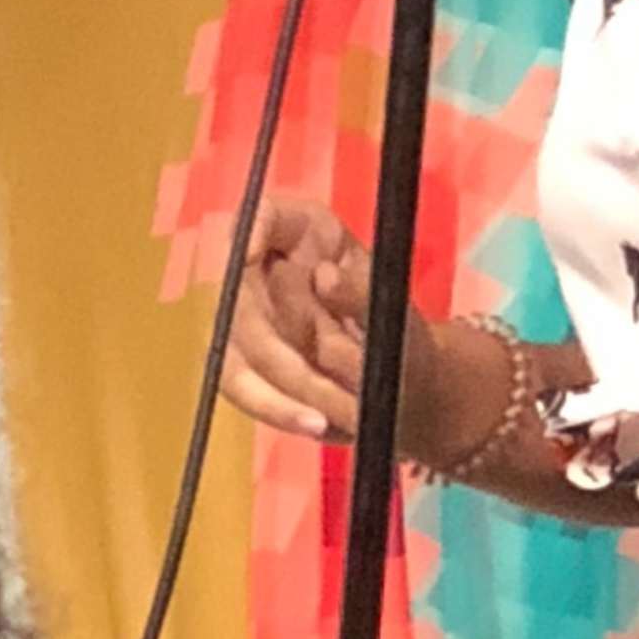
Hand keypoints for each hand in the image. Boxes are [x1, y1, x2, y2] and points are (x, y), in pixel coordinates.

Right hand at [222, 200, 487, 454]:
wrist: (401, 385)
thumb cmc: (398, 333)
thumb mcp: (396, 311)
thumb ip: (362, 291)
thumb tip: (323, 278)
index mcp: (306, 235)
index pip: (266, 213)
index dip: (251, 227)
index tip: (253, 253)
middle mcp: (266, 269)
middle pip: (240, 295)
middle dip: (283, 347)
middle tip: (337, 382)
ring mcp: (247, 316)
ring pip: (237, 349)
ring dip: (286, 389)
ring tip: (339, 418)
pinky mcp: (241, 361)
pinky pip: (242, 386)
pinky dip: (279, 409)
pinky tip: (319, 425)